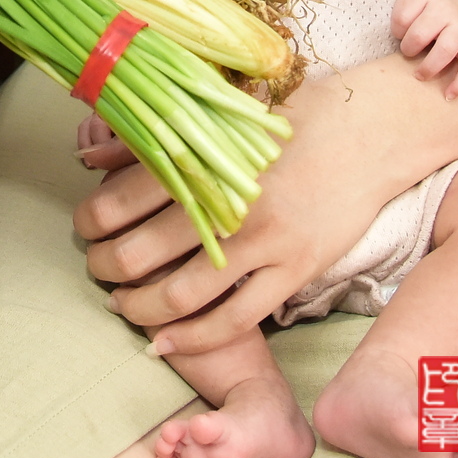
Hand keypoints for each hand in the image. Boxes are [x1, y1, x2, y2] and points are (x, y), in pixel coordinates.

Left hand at [75, 70, 407, 354]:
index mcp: (205, 158)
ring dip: (139, 309)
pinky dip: (192, 338)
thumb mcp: (222, 116)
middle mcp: (230, 203)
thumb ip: (158, 140)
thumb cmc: (293, 118)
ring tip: (125, 305)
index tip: (85, 227)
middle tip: (98, 269)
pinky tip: (166, 341)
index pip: (119, 202)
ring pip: (181, 295)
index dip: (90, 222)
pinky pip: (233, 320)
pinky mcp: (294, 272)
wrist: (372, 134)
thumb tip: (88, 160)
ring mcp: (264, 243)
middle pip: (140, 254)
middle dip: (105, 269)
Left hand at [392, 0, 457, 96]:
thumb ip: (403, 14)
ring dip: (428, 67)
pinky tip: (449, 95)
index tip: (403, 32)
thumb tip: (401, 44)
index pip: (401, 18)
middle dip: (408, 49)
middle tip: (409, 51)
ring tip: (420, 74)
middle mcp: (446, 10)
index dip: (397, 30)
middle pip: (419, 34)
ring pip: (444, 51)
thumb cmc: (435, 4)